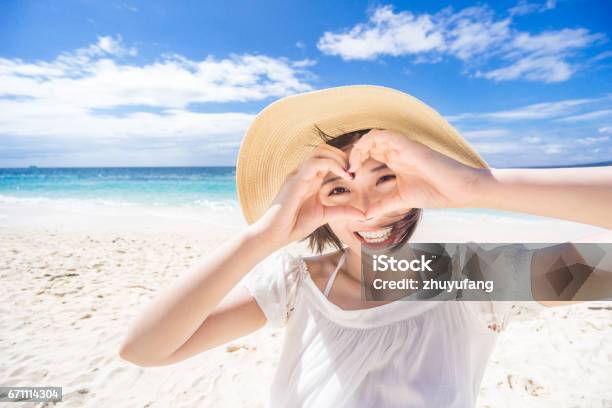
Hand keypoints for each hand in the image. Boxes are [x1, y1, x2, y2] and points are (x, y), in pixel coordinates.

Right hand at [249, 144, 366, 247]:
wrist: (274, 234)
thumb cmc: (294, 225)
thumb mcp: (324, 216)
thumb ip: (342, 212)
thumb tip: (363, 214)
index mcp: (310, 178)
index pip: (327, 158)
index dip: (343, 159)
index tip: (356, 173)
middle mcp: (304, 172)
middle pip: (324, 149)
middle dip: (343, 155)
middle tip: (355, 170)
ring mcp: (298, 174)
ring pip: (320, 151)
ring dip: (339, 157)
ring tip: (350, 172)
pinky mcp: (295, 180)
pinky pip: (314, 163)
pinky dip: (332, 164)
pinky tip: (344, 176)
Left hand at [347, 129, 489, 217]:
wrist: (460, 191)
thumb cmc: (435, 192)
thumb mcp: (401, 200)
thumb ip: (383, 205)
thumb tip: (365, 216)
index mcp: (396, 159)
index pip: (370, 150)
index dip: (355, 159)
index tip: (349, 176)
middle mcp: (398, 150)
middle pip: (369, 141)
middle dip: (353, 153)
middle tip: (346, 170)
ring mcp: (404, 147)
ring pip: (374, 135)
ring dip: (359, 147)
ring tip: (353, 165)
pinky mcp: (410, 146)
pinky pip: (386, 135)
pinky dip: (370, 142)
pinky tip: (363, 160)